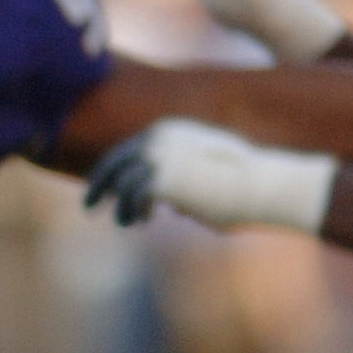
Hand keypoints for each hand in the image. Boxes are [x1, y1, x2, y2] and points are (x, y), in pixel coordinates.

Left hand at [83, 118, 336, 232]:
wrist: (263, 181)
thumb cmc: (245, 182)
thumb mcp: (212, 177)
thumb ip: (189, 185)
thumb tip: (174, 206)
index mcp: (171, 130)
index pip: (130, 148)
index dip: (115, 168)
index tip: (105, 186)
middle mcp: (159, 138)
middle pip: (114, 161)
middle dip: (99, 183)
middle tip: (88, 206)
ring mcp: (157, 157)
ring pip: (119, 184)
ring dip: (119, 206)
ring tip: (127, 222)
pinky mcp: (159, 179)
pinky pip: (130, 199)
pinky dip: (131, 211)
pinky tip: (141, 220)